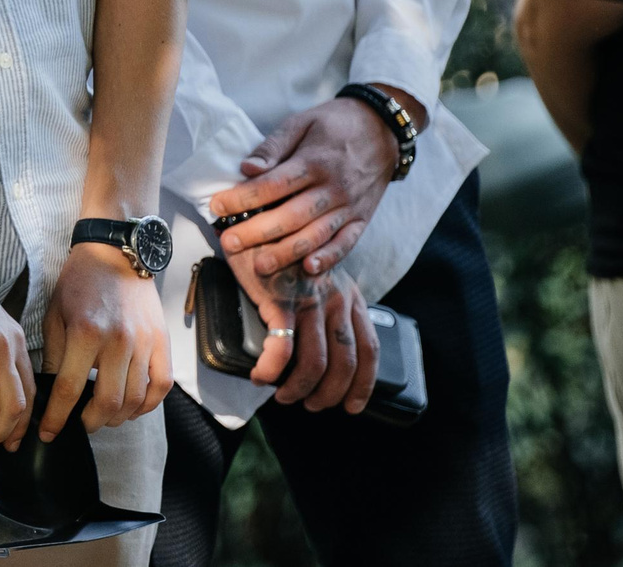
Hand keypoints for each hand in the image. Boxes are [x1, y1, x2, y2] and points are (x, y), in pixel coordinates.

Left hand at [39, 243, 172, 438]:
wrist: (115, 254)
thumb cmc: (79, 283)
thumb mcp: (55, 314)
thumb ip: (55, 355)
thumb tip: (51, 392)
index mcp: (85, 333)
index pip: (69, 390)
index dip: (56, 418)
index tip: (47, 433)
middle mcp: (118, 342)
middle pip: (108, 403)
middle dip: (90, 423)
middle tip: (79, 426)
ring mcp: (144, 344)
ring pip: (135, 400)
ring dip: (117, 418)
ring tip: (102, 418)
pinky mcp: (162, 344)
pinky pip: (159, 387)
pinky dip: (146, 405)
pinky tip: (131, 408)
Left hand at [208, 96, 402, 280]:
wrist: (384, 129)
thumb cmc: (334, 124)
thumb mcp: (301, 122)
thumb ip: (273, 146)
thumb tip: (246, 168)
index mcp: (313, 162)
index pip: (272, 185)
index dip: (242, 199)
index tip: (216, 208)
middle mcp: (333, 188)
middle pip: (290, 216)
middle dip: (256, 232)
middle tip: (228, 244)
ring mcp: (350, 206)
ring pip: (316, 235)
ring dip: (286, 252)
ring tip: (259, 265)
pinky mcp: (362, 218)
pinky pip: (346, 243)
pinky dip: (329, 258)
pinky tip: (308, 269)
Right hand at [232, 255, 378, 411]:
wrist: (254, 218)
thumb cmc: (281, 248)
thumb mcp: (317, 274)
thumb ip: (327, 304)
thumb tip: (323, 343)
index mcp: (348, 295)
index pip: (369, 348)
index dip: (364, 383)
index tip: (352, 404)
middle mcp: (335, 299)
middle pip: (346, 362)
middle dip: (331, 393)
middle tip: (313, 405)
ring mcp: (308, 301)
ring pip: (315, 363)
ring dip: (300, 389)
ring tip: (285, 396)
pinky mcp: (279, 301)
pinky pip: (281, 349)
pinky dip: (271, 370)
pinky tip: (261, 376)